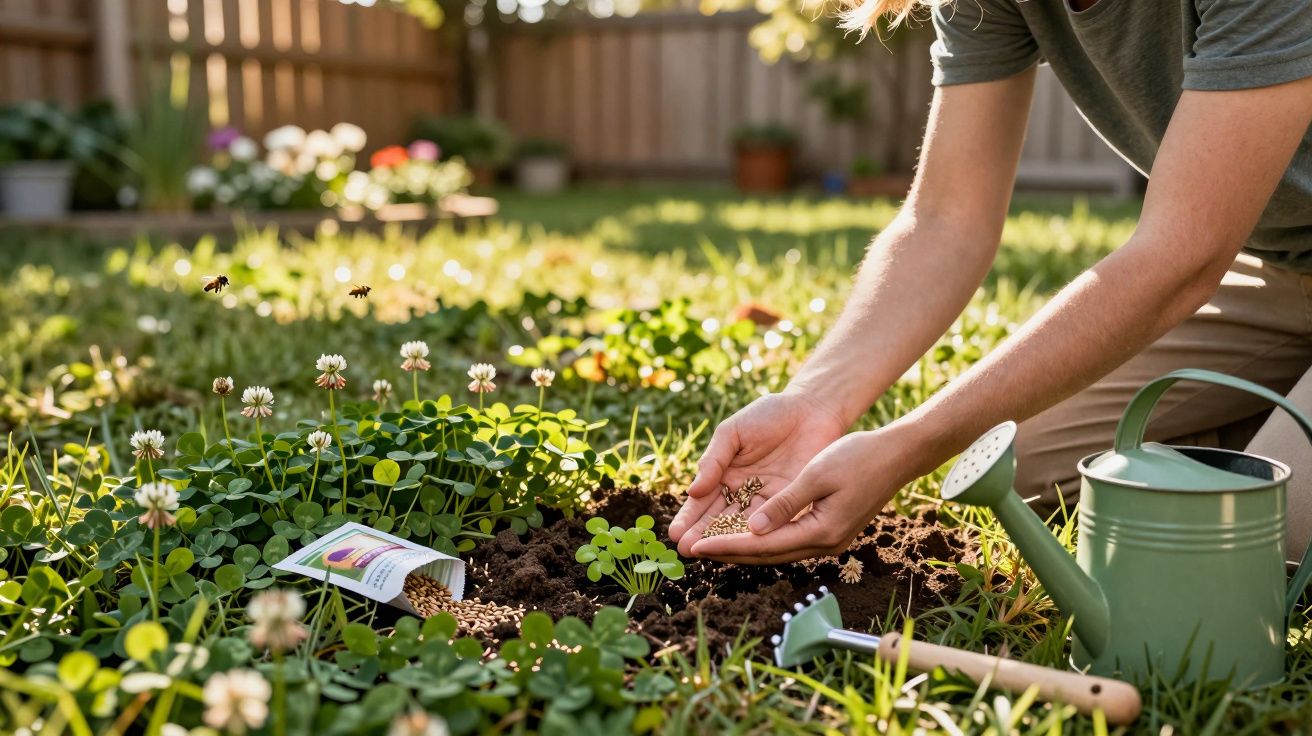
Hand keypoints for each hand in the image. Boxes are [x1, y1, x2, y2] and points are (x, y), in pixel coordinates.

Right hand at [667, 391, 846, 555]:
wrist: (812, 409)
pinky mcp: (791, 504)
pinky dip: (758, 536)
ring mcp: (767, 500)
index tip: (674, 533)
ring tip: (707, 554)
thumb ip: (714, 460)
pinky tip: (743, 548)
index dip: (689, 517)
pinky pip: (772, 523)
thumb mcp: (734, 432)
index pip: (702, 501)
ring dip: (725, 541)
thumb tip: (692, 490)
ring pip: (742, 526)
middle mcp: (743, 492)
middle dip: (702, 535)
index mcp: (725, 474)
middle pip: (719, 519)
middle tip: (685, 551)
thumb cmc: (769, 414)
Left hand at [689, 426, 920, 563]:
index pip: (762, 545)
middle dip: (729, 553)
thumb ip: (785, 504)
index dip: (725, 546)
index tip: (696, 547)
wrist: (896, 456)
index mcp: (820, 532)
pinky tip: (745, 533)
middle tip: (694, 551)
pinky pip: (789, 541)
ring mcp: (829, 540)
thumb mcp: (817, 474)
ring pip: (777, 551)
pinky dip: (764, 539)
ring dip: (744, 549)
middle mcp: (824, 543)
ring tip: (712, 545)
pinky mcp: (831, 531)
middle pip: (767, 555)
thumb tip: (753, 528)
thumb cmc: (858, 458)